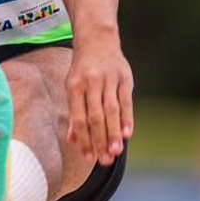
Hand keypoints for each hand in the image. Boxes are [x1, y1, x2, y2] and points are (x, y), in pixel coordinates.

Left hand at [66, 36, 133, 166]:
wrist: (97, 40)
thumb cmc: (82, 69)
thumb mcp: (71, 86)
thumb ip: (74, 113)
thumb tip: (72, 139)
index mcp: (74, 86)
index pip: (79, 117)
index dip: (83, 138)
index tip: (87, 156)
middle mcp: (91, 83)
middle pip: (96, 117)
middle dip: (99, 140)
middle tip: (103, 160)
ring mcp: (109, 80)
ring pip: (112, 111)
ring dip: (114, 133)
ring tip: (115, 152)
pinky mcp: (125, 78)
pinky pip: (126, 101)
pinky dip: (127, 119)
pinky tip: (128, 134)